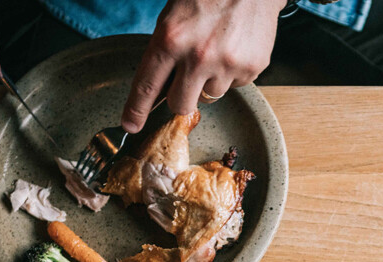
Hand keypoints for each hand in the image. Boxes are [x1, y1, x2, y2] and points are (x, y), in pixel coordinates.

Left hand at [121, 0, 285, 132]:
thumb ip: (165, 50)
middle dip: (180, 98)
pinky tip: (234, 48)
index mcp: (171, 39)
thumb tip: (160, 86)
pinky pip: (235, 85)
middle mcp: (198, 57)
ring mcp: (227, 65)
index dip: (136, 110)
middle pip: (181, 104)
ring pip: (210, 95)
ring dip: (210, 81)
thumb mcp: (173, 16)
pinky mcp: (251, 69)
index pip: (147, 85)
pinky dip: (232, 72)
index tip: (131, 125)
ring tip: (217, 51)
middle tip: (186, 80)